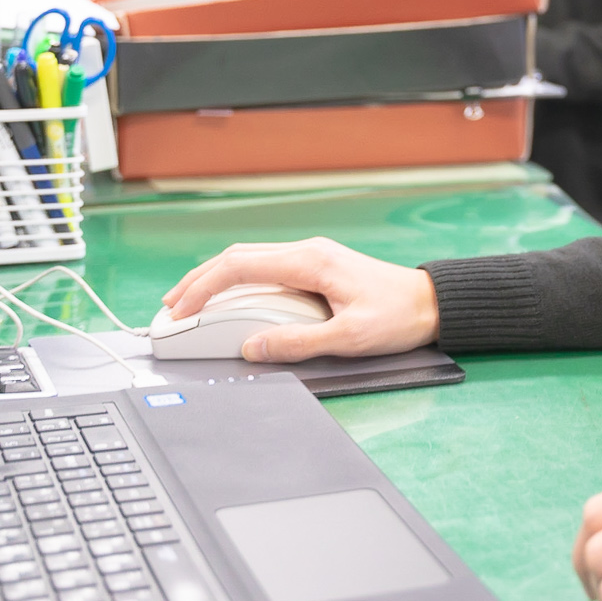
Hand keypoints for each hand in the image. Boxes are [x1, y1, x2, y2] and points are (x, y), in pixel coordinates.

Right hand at [159, 237, 440, 361]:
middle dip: (199, 281)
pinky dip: (239, 281)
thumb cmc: (397, 317)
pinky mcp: (317, 267)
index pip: (240, 266)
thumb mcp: (348, 338)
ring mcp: (312, 256)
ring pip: (250, 259)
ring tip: (189, 304)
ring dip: (216, 279)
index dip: (203, 288)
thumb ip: (297, 343)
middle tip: (171, 308)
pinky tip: (228, 298)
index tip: (180, 312)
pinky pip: (267, 267)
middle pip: (238, 257)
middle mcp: (307, 252)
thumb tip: (251, 348)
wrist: (430, 302)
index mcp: (310, 262)